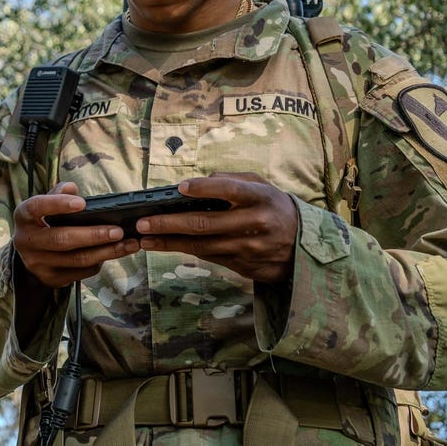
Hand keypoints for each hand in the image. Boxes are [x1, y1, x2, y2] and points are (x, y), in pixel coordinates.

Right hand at [12, 181, 139, 288]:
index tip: (82, 203)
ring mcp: (37, 263)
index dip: (58, 205)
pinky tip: (112, 254)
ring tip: (127, 244)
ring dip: (105, 252)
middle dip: (94, 235)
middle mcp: (26, 241)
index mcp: (23, 216)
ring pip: (76, 259)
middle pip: (62, 239)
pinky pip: (80, 272)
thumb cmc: (43, 221)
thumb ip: (58, 193)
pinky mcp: (50, 279)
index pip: (37, 207)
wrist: (30, 253)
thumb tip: (71, 188)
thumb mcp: (45, 204)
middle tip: (118, 231)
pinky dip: (98, 263)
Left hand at [134, 173, 298, 282]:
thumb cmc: (273, 208)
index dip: (204, 189)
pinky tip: (163, 245)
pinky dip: (183, 251)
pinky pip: (208, 257)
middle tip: (144, 221)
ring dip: (169, 242)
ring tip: (144, 237)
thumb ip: (232, 180)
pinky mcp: (243, 265)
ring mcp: (248, 248)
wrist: (303, 246)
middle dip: (170, 223)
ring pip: (202, 246)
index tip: (180, 188)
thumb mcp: (261, 186)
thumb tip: (199, 181)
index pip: (230, 190)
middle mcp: (255, 223)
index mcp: (260, 197)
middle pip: (206, 224)